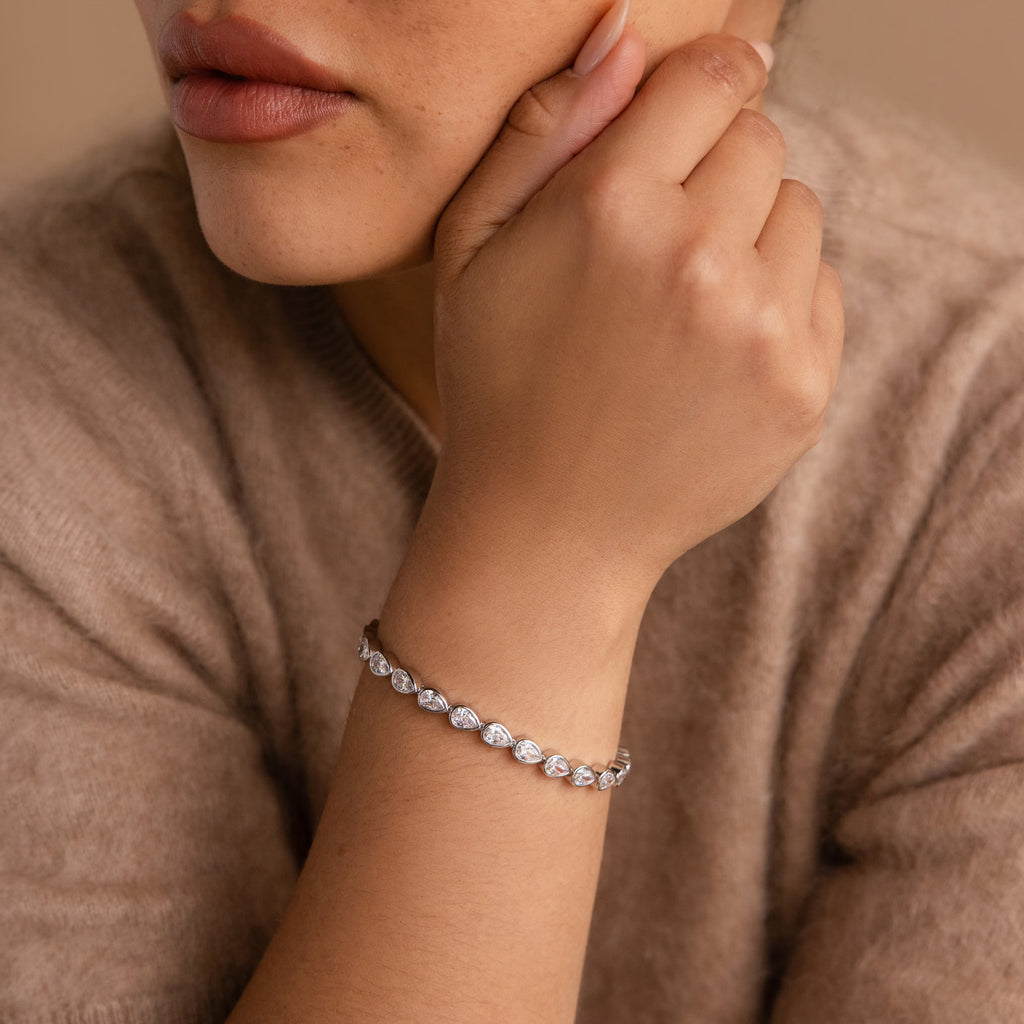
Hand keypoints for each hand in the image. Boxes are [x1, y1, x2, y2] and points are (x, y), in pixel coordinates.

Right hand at [430, 25, 843, 599]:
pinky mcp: (802, 389)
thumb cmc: (498, 383)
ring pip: (800, 210)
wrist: (547, 529)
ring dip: (751, 234)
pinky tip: (711, 351)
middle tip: (659, 241)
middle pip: (761, 138)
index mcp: (610, 206)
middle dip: (716, 169)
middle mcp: (697, 258)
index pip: (713, 75)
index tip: (696, 108)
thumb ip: (543, 128)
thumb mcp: (472, 246)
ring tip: (682, 302)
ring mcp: (759, 330)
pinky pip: (820, 288)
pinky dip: (776, 303)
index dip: (705, 84)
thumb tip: (626, 31)